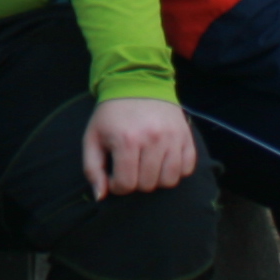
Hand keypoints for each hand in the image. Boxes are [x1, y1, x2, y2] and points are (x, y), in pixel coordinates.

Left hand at [80, 96, 198, 199]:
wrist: (137, 83)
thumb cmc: (112, 115)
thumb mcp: (93, 137)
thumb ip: (92, 169)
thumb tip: (100, 196)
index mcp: (127, 140)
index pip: (126, 185)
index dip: (116, 185)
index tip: (114, 174)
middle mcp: (153, 139)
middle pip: (148, 185)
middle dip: (136, 182)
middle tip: (130, 167)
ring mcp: (173, 138)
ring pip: (169, 181)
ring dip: (156, 179)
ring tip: (146, 165)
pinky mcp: (186, 136)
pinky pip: (186, 169)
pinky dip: (176, 170)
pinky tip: (163, 160)